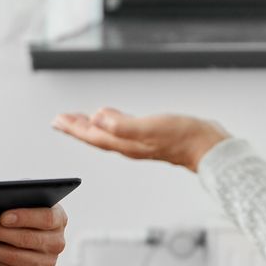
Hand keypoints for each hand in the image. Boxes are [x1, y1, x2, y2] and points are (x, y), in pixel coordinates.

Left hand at [0, 206, 67, 265]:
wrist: (23, 239)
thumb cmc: (18, 214)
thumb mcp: (21, 203)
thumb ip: (12, 199)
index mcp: (58, 218)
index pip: (46, 218)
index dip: (25, 217)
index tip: (2, 216)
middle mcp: (57, 243)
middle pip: (26, 239)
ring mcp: (48, 264)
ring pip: (14, 257)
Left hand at [51, 107, 229, 172]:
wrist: (208, 147)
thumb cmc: (183, 137)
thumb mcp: (151, 128)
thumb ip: (123, 125)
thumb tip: (97, 119)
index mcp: (125, 144)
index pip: (93, 136)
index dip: (74, 128)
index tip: (57, 120)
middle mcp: (129, 145)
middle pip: (96, 137)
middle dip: (77, 128)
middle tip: (59, 120)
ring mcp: (139, 142)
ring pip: (107, 134)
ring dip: (91, 126)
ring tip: (78, 119)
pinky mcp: (150, 136)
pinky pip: (122, 129)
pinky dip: (111, 123)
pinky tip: (110, 117)